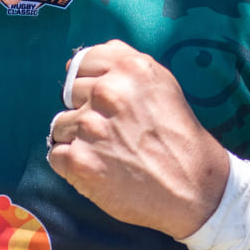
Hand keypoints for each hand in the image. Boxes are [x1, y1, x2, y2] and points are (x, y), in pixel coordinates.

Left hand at [47, 41, 230, 239]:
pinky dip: (72, 165)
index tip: (105, 102)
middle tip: (114, 132)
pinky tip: (99, 169)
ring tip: (109, 153)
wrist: (193, 186)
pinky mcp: (79, 160)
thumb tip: (78, 63)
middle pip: (70, 93)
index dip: (91, 82)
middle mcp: (108, 92)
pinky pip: (56, 155)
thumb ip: (123, 66)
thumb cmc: (178, 135)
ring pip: (61, 125)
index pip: (83, 62)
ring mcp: (91, 126)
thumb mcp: (161, 83)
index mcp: (129, 68)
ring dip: (78, 139)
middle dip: (86, 111)